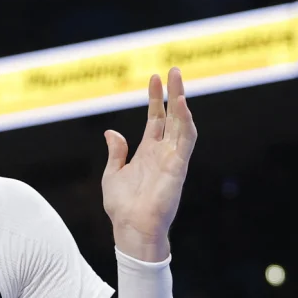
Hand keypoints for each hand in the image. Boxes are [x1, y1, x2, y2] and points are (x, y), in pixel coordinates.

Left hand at [102, 67, 197, 260]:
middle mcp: (163, 152)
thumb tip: (111, 132)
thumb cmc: (123, 207)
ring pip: (181, 123)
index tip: (154, 78)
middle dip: (173, 92)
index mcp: (148, 152)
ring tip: (177, 79)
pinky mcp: (179, 166)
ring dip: (181, 100)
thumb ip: (116, 153)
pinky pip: (186, 139)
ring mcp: (172, 158)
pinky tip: (181, 104)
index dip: (155, 98)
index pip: (155, 119)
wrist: (131, 228)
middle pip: (171, 116)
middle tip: (172, 69)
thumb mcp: (113, 174)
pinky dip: (185, 121)